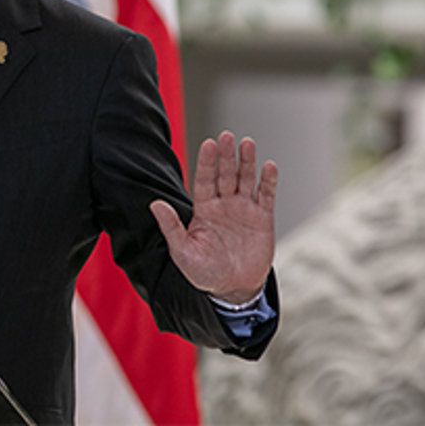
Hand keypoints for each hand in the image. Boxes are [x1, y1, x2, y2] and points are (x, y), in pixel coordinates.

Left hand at [150, 131, 276, 303]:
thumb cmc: (204, 272)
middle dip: (225, 156)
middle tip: (227, 136)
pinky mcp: (263, 219)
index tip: (208, 144)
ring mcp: (244, 209)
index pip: (204, 180)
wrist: (232, 289)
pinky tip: (269, 166)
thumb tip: (155, 204)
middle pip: (225, 174)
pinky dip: (268, 181)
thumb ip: (171, 227)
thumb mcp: (183, 251)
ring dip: (247, 162)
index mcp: (203, 209)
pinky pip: (266, 196)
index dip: (206, 162)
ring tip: (247, 143)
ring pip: (245, 179)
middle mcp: (223, 204)